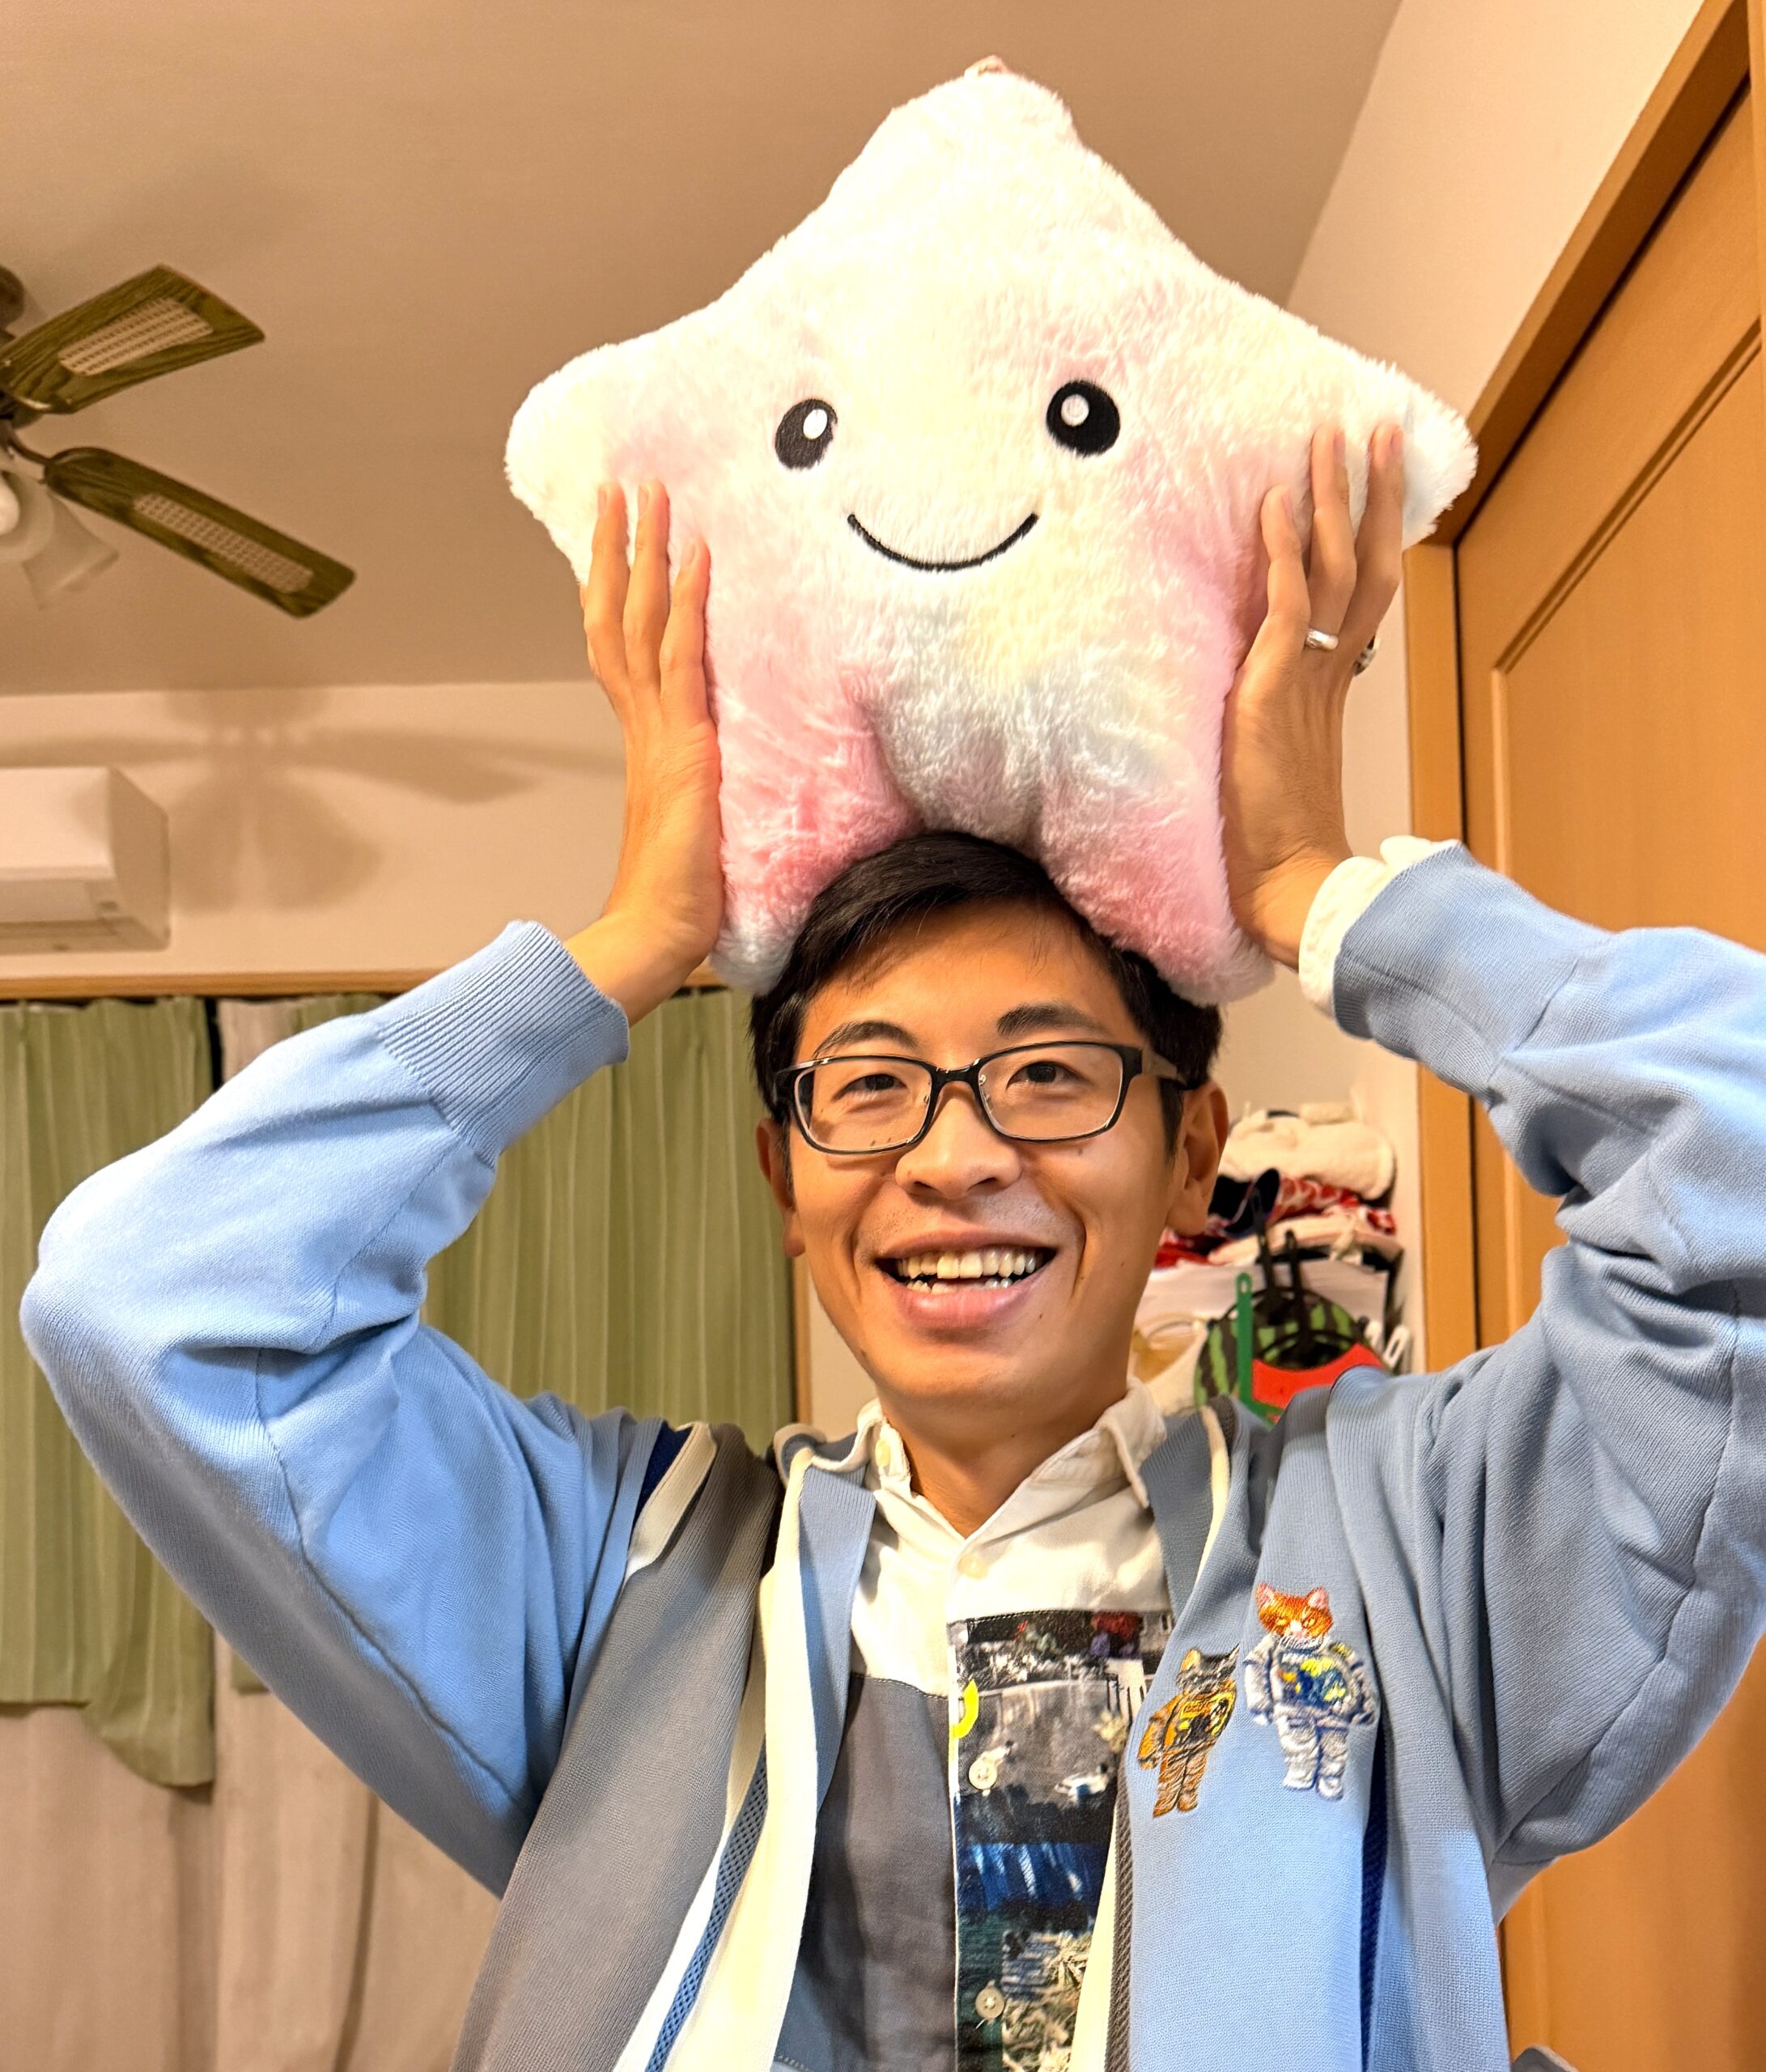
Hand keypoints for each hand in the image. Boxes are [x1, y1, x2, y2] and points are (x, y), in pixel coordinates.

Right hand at [564, 481, 723, 1022]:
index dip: (619, 588)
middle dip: (619, 548)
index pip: (624, 647)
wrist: (654, 938)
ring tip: (649, 492)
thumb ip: (696, 796)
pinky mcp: (684, 750)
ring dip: (646, 553)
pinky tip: (697, 559)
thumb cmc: (678, 901)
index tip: (620, 537)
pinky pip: (683, 662)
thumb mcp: (695, 827)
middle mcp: (643, 728)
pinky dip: (689, 607)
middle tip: (622, 485)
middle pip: (619, 616)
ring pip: (642, 623)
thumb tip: (713, 792)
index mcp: (645, 743)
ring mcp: (659, 735)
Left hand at [1220, 422, 1405, 967]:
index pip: (1358, 595)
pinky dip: (1283, 549)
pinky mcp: (1275, 689)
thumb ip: (1271, 735)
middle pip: (1362, 563)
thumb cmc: (1275, 853)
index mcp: (1329, 691)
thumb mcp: (1271, 772)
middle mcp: (1327, 674)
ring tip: (1332, 435)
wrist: (1293, 892)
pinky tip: (1275, 500)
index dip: (1369, 535)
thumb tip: (1250, 724)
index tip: (1374, 486)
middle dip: (1369, 494)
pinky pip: (1286, 602)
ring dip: (1332, 497)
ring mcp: (1306, 678)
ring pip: (1333, 566)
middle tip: (1372, 429)